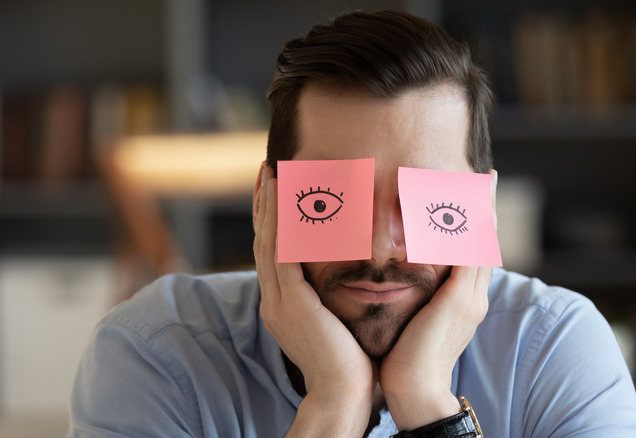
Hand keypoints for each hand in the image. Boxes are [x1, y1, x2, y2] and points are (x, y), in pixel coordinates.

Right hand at [253, 162, 374, 435]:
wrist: (345, 395)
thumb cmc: (351, 364)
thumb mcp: (337, 324)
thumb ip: (332, 301)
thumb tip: (348, 282)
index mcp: (284, 306)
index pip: (274, 255)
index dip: (273, 222)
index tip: (277, 193)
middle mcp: (275, 300)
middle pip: (264, 242)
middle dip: (265, 206)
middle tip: (267, 172)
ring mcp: (278, 300)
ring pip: (268, 241)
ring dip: (268, 205)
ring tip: (271, 173)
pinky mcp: (291, 301)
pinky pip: (282, 252)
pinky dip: (280, 222)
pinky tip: (283, 197)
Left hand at [379, 170, 497, 429]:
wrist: (415, 389)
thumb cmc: (407, 359)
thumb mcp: (415, 322)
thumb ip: (417, 300)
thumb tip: (399, 283)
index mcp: (464, 301)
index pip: (473, 253)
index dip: (475, 224)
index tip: (474, 196)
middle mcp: (474, 295)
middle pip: (483, 240)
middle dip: (484, 207)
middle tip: (485, 176)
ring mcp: (471, 297)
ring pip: (480, 242)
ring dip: (481, 208)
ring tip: (480, 178)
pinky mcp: (459, 299)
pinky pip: (469, 253)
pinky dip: (469, 228)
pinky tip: (466, 203)